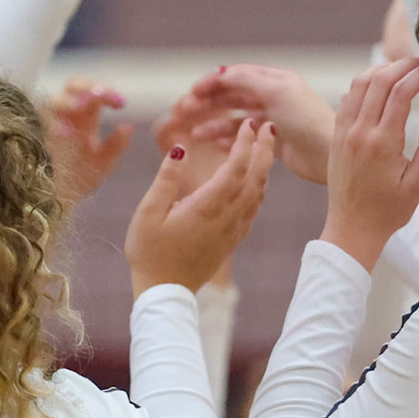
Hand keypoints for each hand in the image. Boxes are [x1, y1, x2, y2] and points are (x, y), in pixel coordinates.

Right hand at [44, 79, 134, 205]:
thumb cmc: (79, 179)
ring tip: (82, 106)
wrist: (56, 201)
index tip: (121, 103)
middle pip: (73, 85)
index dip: (107, 91)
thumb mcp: (102, 163)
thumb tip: (127, 127)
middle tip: (100, 95)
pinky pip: (38, 123)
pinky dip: (52, 125)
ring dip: (68, 101)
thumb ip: (115, 146)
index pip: (95, 90)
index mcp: (85, 115)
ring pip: (54, 100)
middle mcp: (66, 114)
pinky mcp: (34, 136)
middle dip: (87, 87)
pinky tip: (65, 133)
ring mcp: (48, 123)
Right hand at [126, 120, 277, 296]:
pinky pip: (253, 209)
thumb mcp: (148, 213)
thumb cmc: (149, 252)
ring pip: (258, 194)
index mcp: (206, 207)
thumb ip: (166, 179)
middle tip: (270, 127)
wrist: (166, 293)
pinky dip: (259, 189)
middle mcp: (226, 217)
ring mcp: (232, 231)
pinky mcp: (232, 241)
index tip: (250, 124)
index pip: (235, 168)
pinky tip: (256, 181)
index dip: (245, 144)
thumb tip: (181, 148)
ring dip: (265, 168)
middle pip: (256, 178)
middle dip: (265, 150)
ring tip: (266, 147)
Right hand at [184, 64, 334, 183]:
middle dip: (210, 103)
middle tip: (187, 112)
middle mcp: (275, 98)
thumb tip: (221, 71)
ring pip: (236, 120)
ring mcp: (274, 121)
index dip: (213, 81)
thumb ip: (246, 78)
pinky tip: (214, 147)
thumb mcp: (276, 90)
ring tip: (196, 134)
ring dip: (215, 125)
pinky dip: (228, 141)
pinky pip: (245, 139)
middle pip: (234, 96)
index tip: (193, 91)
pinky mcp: (275, 143)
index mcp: (277, 80)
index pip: (238, 75)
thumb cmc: (307, 119)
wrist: (329, 153)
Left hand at [320, 58, 418, 269]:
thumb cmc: (389, 210)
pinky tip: (381, 84)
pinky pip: (348, 98)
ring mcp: (344, 132)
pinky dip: (365, 83)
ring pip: (360, 84)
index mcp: (382, 143)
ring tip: (406, 67)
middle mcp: (359, 132)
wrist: (351, 228)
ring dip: (383, 69)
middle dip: (405, 64)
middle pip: (380, 80)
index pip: (401, 92)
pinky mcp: (336, 135)